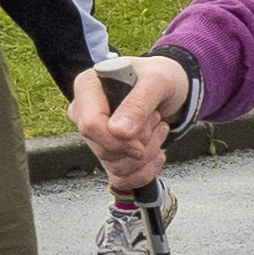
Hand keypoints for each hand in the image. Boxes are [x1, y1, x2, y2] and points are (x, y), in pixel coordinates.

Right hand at [73, 53, 190, 192]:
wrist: (169, 89)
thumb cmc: (159, 76)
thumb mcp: (157, 81)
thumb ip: (138, 103)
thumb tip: (117, 131)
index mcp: (87, 88)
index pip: (90, 126)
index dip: (117, 140)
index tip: (140, 141)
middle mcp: (84, 112)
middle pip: (104, 150)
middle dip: (139, 144)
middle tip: (155, 120)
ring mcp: (94, 136)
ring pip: (115, 166)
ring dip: (146, 155)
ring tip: (157, 129)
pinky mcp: (107, 153)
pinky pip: (121, 177)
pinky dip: (145, 171)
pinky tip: (156, 152)